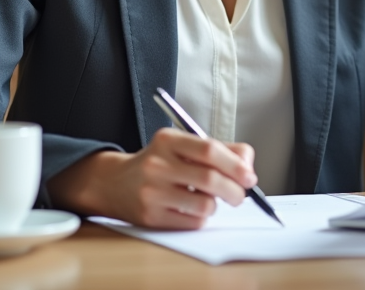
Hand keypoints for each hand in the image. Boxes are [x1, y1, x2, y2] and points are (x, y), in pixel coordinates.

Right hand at [48, 128, 256, 228]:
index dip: (235, 164)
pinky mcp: (150, 216)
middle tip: (239, 195)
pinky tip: (190, 209)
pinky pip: (192, 223)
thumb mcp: (184, 147)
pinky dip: (201, 219)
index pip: (209, 149)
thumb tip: (248, 165)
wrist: (115, 183)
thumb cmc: (160, 163)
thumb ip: (220, 150)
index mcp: (168, 140)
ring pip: (204, 205)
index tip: (249, 177)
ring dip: (215, 206)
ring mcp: (152, 192)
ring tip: (207, 200)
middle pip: (210, 179)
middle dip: (234, 191)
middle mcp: (157, 164)